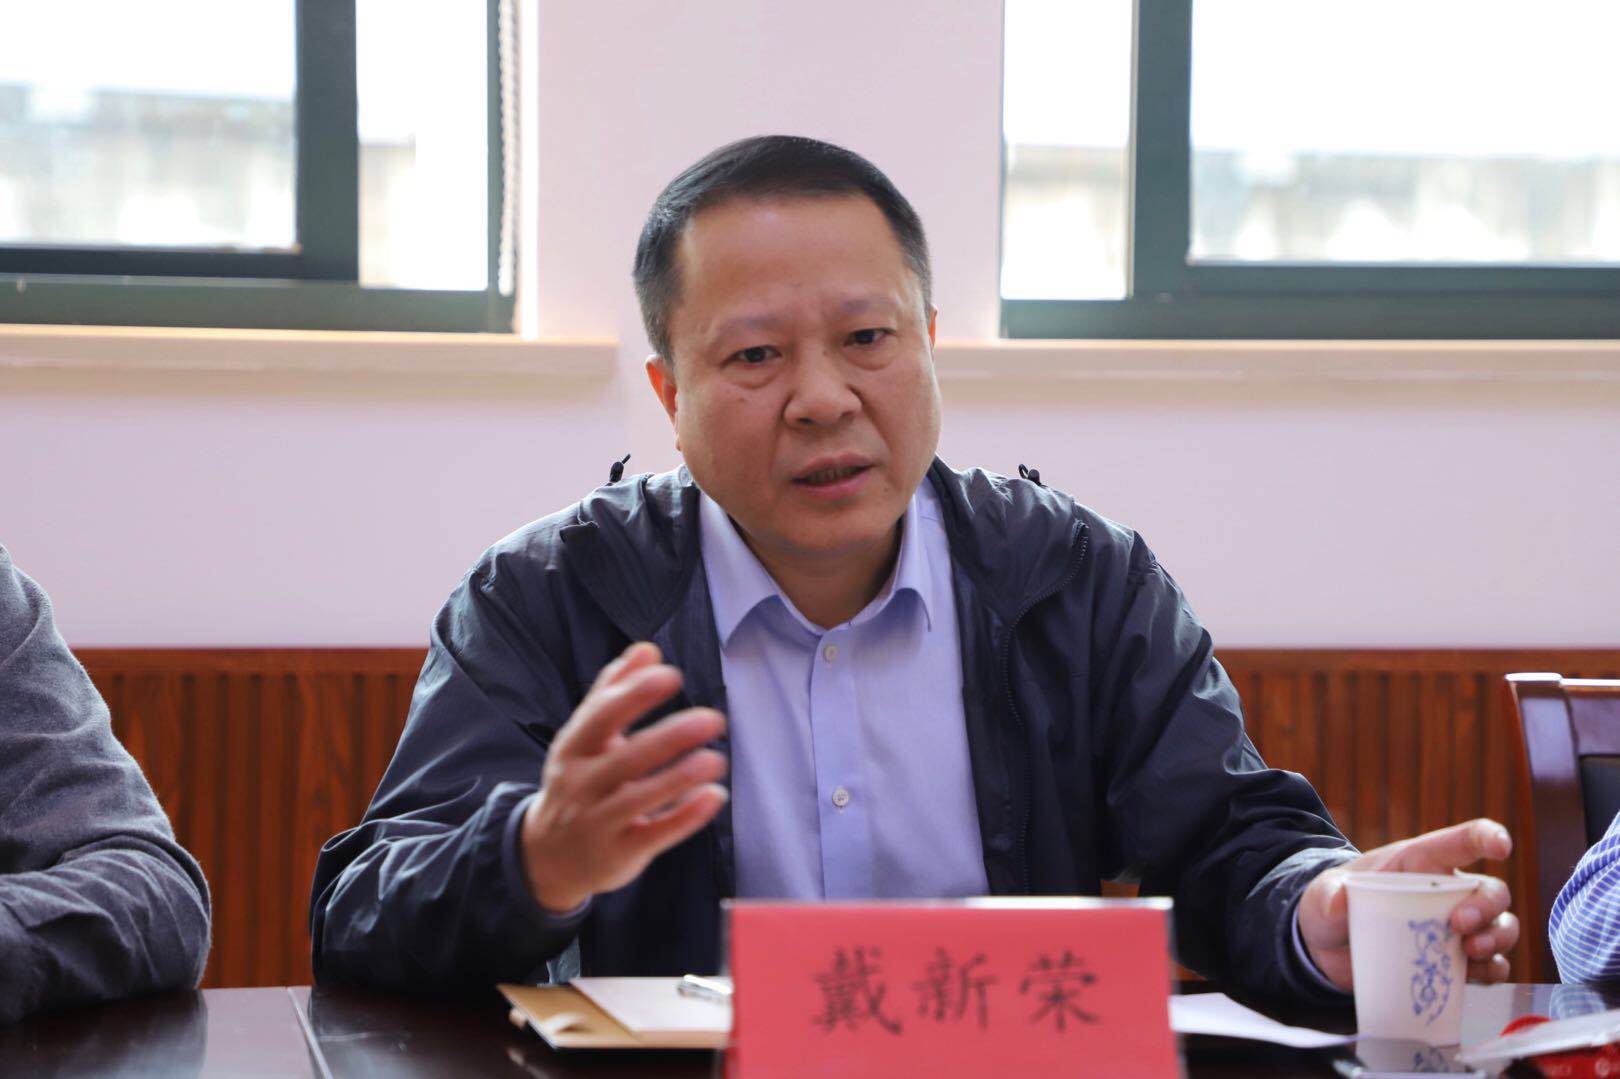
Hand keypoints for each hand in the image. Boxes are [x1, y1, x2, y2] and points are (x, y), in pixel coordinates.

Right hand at [520, 642, 727, 912]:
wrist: (546, 856)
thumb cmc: (579, 781)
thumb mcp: (585, 738)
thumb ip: (613, 692)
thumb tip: (648, 649)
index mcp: (573, 748)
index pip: (600, 717)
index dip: (633, 695)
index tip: (671, 675)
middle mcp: (581, 785)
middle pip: (624, 759)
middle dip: (669, 737)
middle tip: (713, 718)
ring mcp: (597, 822)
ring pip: (637, 799)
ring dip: (679, 778)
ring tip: (716, 759)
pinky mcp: (619, 853)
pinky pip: (654, 835)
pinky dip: (684, 816)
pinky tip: (714, 796)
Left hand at [1297, 818, 1518, 990]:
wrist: (1328, 950)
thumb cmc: (1332, 907)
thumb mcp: (1321, 896)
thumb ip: (1328, 896)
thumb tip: (1339, 903)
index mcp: (1419, 863)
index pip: (1461, 842)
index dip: (1486, 837)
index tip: (1501, 847)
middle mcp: (1445, 892)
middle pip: (1490, 890)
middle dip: (1486, 906)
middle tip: (1459, 925)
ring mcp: (1455, 928)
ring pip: (1500, 926)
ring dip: (1497, 938)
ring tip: (1472, 951)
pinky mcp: (1455, 961)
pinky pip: (1492, 965)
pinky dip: (1493, 970)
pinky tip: (1476, 975)